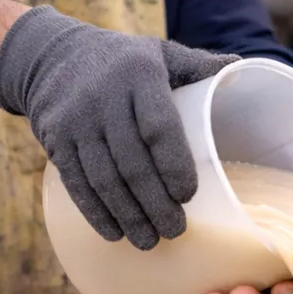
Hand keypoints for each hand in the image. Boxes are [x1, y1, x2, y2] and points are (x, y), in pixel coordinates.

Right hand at [0, 6, 236, 250]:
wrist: (50, 55)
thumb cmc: (122, 61)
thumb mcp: (159, 52)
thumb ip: (198, 64)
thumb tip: (242, 67)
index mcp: (139, 73)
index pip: (159, 127)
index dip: (174, 167)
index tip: (187, 196)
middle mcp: (104, 97)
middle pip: (132, 164)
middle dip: (155, 205)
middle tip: (175, 231)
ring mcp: (75, 120)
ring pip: (105, 180)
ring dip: (129, 217)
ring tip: (149, 241)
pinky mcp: (55, 140)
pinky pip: (77, 184)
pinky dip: (97, 214)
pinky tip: (115, 233)